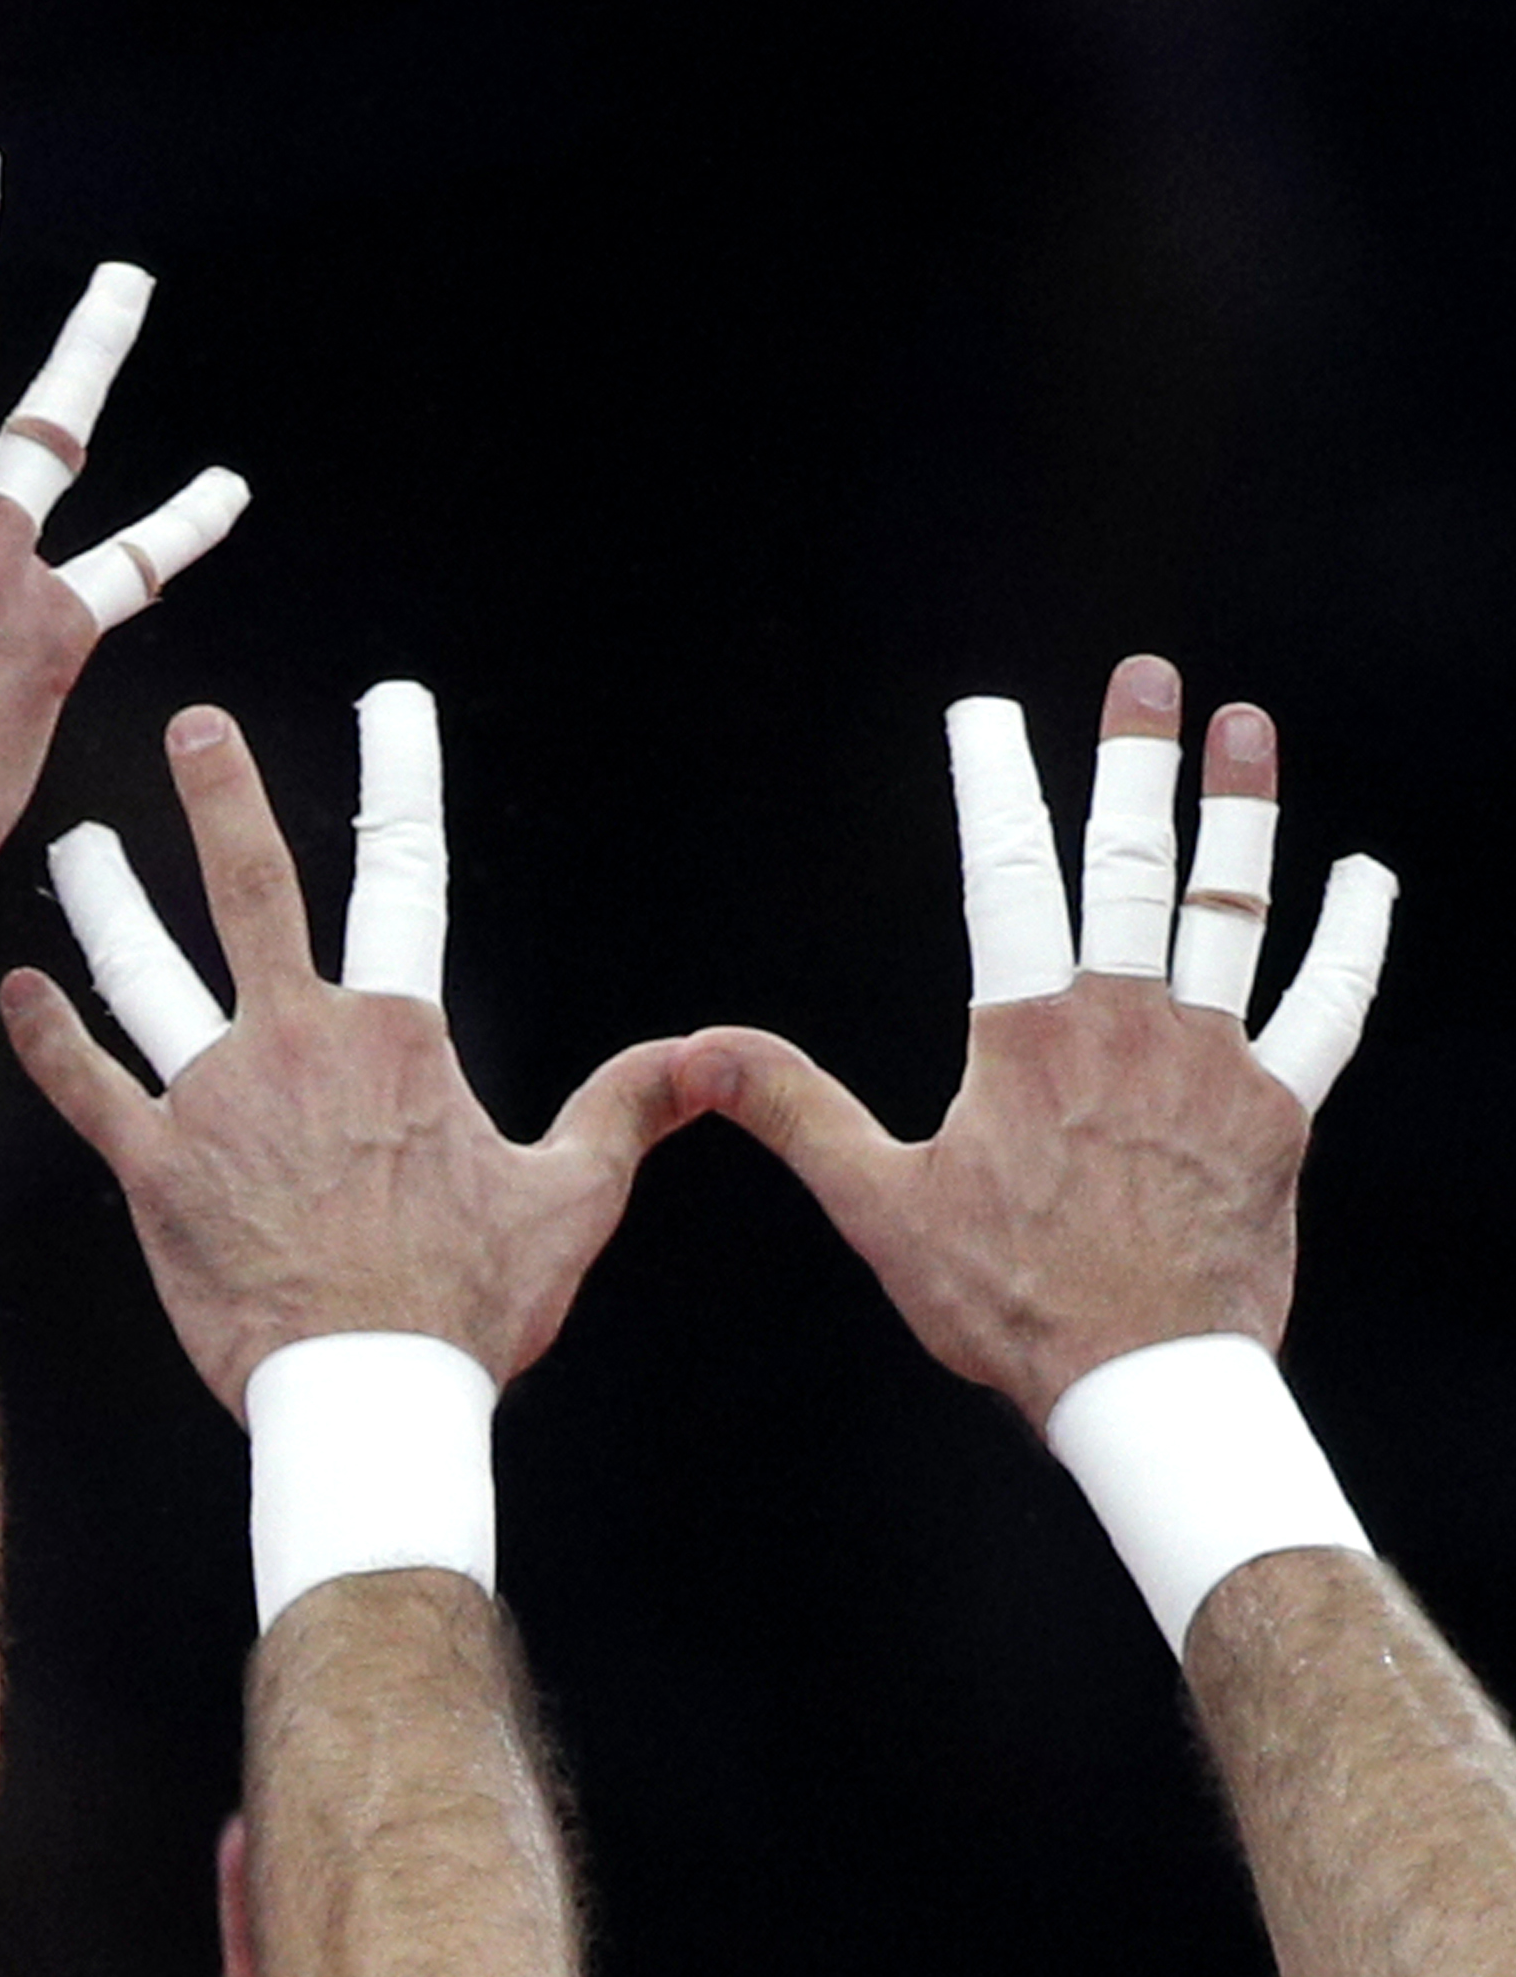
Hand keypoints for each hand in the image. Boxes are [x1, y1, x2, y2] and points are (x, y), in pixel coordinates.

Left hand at [0, 693, 694, 1411]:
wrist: (370, 1396)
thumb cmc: (469, 1307)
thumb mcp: (571, 1200)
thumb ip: (625, 1111)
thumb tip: (711, 1054)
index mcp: (393, 1036)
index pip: (407, 877)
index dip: (402, 779)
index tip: (393, 704)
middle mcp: (294, 1043)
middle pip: (250, 889)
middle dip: (221, 796)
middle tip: (195, 726)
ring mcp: (212, 1101)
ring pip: (141, 971)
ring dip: (104, 900)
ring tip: (75, 843)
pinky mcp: (151, 1167)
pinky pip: (85, 1086)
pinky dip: (46, 1036)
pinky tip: (13, 987)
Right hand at [683, 654, 1396, 1426]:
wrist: (1146, 1387)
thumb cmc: (1008, 1303)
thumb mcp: (879, 1204)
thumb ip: (794, 1110)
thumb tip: (699, 1045)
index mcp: (1026, 1034)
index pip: (1004, 874)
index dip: (992, 782)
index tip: (982, 713)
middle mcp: (1128, 1025)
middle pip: (1134, 863)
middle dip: (1135, 759)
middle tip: (1145, 676)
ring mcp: (1214, 1062)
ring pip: (1232, 910)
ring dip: (1241, 812)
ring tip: (1246, 725)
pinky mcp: (1279, 1112)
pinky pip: (1328, 1007)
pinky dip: (1352, 937)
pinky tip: (1365, 876)